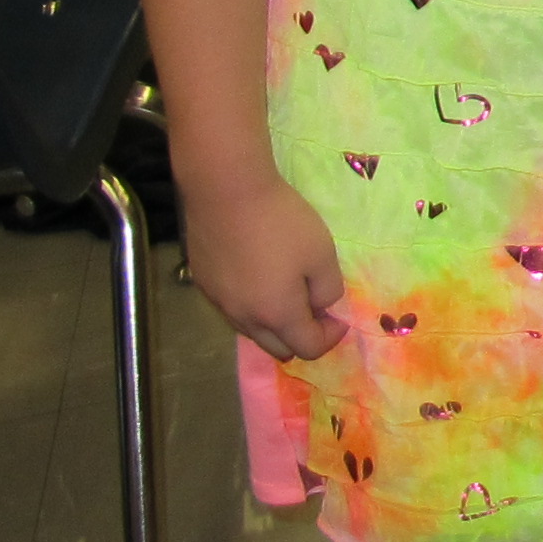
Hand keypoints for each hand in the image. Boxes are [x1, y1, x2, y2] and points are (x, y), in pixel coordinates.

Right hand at [183, 173, 348, 360]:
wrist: (226, 192)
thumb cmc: (281, 223)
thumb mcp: (322, 254)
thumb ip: (328, 289)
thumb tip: (321, 306)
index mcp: (277, 315)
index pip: (308, 348)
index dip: (330, 337)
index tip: (339, 316)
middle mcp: (244, 318)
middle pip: (277, 348)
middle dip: (301, 336)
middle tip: (314, 306)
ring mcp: (219, 303)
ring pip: (252, 331)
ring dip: (274, 323)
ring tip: (287, 290)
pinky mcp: (203, 284)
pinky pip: (233, 309)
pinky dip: (251, 306)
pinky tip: (258, 276)